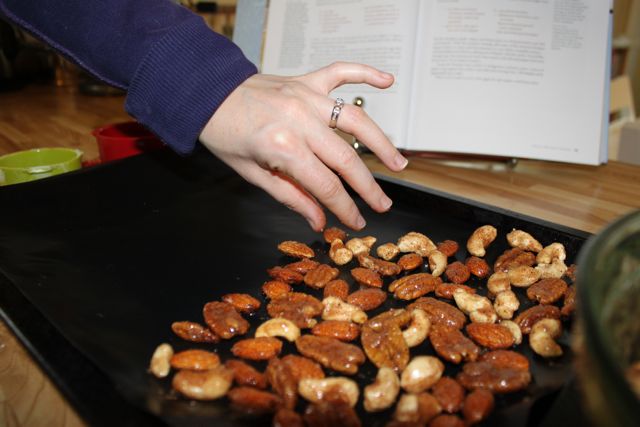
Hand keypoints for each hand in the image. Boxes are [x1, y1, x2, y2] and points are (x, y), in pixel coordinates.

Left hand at [199, 61, 407, 231]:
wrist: (206, 94)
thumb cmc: (224, 134)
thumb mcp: (252, 174)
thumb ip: (290, 196)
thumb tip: (317, 220)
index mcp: (283, 146)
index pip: (326, 185)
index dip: (345, 208)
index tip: (356, 223)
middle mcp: (300, 120)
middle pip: (347, 158)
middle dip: (368, 186)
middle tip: (382, 204)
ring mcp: (306, 97)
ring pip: (355, 120)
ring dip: (381, 143)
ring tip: (397, 163)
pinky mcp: (306, 81)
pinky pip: (341, 72)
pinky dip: (366, 73)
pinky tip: (387, 81)